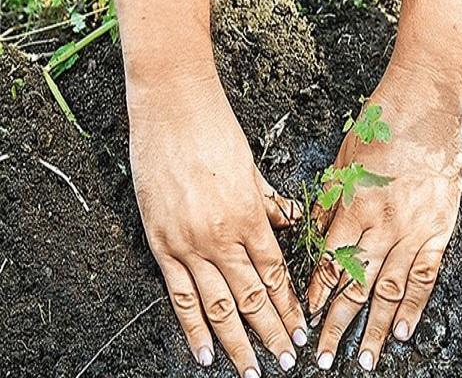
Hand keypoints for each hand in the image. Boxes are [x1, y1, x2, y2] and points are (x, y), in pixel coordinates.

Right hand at [128, 71, 305, 376]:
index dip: (290, 306)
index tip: (300, 328)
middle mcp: (222, 238)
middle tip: (286, 359)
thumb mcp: (252, 167)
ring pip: (219, 306)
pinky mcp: (161, 243)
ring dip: (238, 342)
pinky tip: (205, 353)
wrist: (171, 109)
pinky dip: (193, 329)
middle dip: (273, 333)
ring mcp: (189, 244)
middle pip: (252, 298)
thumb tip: (289, 222)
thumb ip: (270, 203)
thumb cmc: (214, 131)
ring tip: (251, 370)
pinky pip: (179, 295)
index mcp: (250, 217)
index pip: (275, 275)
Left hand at [307, 64, 461, 370]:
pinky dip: (414, 305)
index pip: (329, 263)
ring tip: (365, 359)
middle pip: (355, 285)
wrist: (423, 103)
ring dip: (376, 328)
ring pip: (390, 289)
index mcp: (352, 207)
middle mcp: (380, 225)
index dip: (316, 294)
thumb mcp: (340, 161)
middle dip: (337, 324)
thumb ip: (327, 203)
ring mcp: (413, 229)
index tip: (306, 317)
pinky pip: (425, 274)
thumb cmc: (378, 126)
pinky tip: (405, 330)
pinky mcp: (440, 227)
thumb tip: (310, 235)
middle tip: (325, 356)